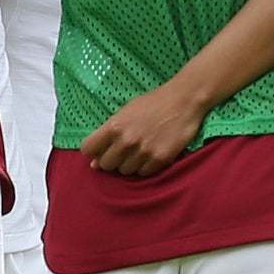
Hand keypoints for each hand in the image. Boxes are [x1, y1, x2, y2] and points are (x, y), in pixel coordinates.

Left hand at [79, 81, 208, 176]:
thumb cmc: (153, 103)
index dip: (94, 150)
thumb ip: (108, 135)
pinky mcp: (160, 159)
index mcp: (114, 126)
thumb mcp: (126, 111)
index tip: (101, 149)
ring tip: (140, 149)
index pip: (88, 149)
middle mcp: (126, 141)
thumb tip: (93, 163)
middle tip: (124, 149)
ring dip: (129, 163)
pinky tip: (151, 153)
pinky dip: (145, 166)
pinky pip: (143, 173)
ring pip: (124, 171)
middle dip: (112, 159)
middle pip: (105, 165)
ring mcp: (143, 151)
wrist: (184, 100)